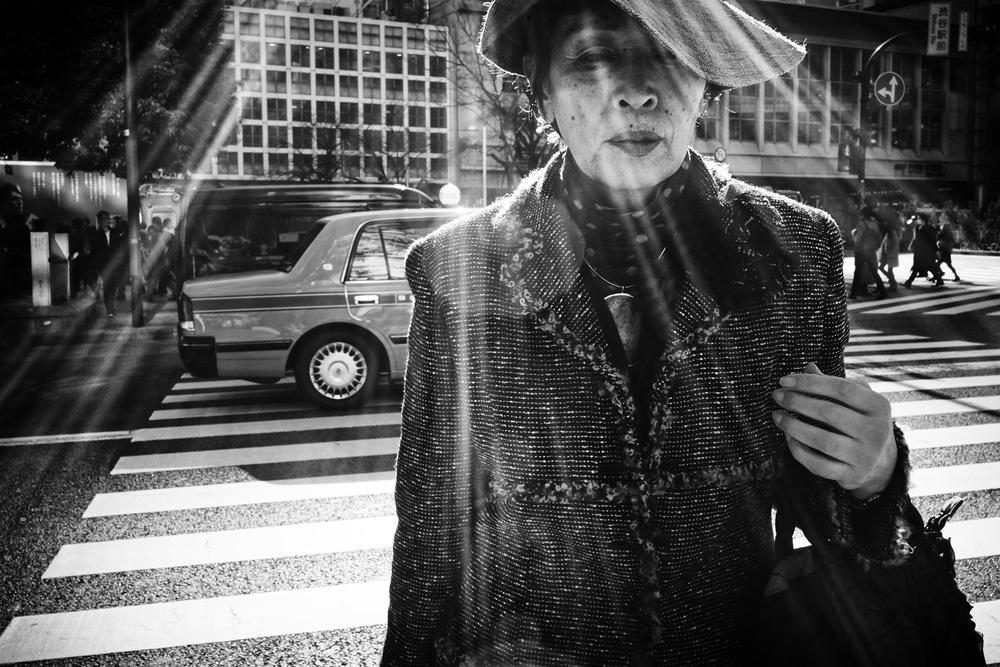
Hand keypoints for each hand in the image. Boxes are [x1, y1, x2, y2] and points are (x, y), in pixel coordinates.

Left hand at [771, 362, 896, 499]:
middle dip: (798, 402)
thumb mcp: (858, 401)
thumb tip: (808, 367)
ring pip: (822, 440)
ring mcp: (864, 456)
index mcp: (879, 406)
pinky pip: (818, 464)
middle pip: (830, 413)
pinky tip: (788, 438)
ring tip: (777, 416)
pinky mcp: (852, 475)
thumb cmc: (862, 423)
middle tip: (777, 396)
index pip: (842, 389)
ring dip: (794, 426)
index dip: (811, 383)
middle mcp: (876, 431)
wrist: (882, 464)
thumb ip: (835, 384)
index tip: (785, 380)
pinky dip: (799, 451)